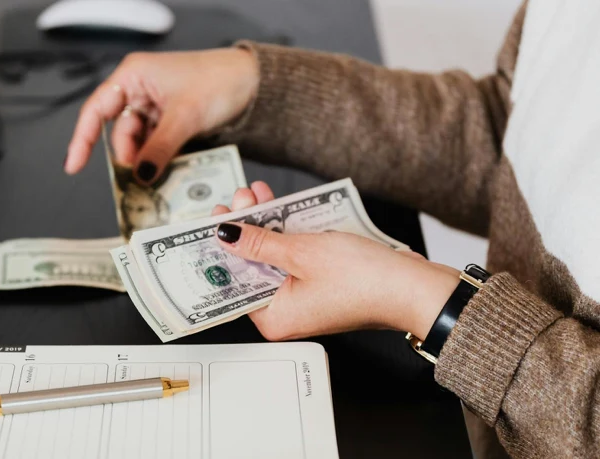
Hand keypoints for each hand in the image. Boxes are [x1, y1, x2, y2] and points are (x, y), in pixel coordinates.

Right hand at [65, 48, 258, 183]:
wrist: (254, 83)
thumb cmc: (219, 82)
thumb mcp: (184, 118)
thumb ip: (158, 149)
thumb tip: (140, 176)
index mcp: (134, 76)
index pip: (97, 110)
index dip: (82, 138)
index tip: (74, 165)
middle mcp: (140, 89)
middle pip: (120, 131)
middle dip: (129, 157)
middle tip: (139, 181)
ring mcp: (155, 106)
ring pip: (139, 141)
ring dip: (146, 161)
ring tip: (157, 179)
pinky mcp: (170, 120)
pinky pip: (156, 144)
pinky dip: (160, 158)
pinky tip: (166, 171)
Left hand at [212, 182, 458, 339]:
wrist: (416, 287)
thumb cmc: (365, 280)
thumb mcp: (300, 252)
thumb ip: (258, 242)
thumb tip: (225, 234)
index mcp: (273, 318)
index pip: (232, 282)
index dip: (219, 249)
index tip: (210, 222)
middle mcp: (285, 314)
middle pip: (250, 267)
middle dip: (243, 229)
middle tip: (237, 200)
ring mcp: (304, 299)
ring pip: (272, 258)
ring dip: (264, 225)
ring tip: (256, 194)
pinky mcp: (321, 285)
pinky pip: (293, 258)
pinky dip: (286, 233)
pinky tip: (280, 207)